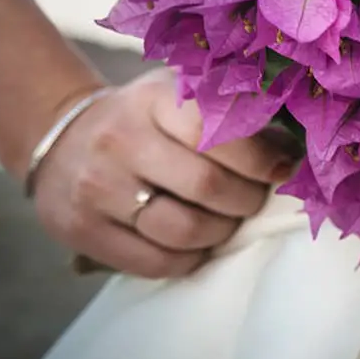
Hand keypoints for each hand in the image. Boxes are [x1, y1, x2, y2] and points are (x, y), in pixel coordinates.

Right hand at [29, 68, 299, 278]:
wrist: (63, 138)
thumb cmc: (147, 120)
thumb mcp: (181, 96)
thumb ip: (235, 114)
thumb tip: (296, 152)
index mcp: (153, 99)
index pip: (216, 131)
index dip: (261, 159)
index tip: (282, 170)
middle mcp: (120, 140)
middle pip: (208, 187)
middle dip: (247, 200)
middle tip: (254, 199)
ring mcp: (96, 187)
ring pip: (183, 230)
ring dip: (221, 232)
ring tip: (226, 221)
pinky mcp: (81, 230)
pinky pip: (154, 262)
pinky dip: (189, 258)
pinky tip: (196, 242)